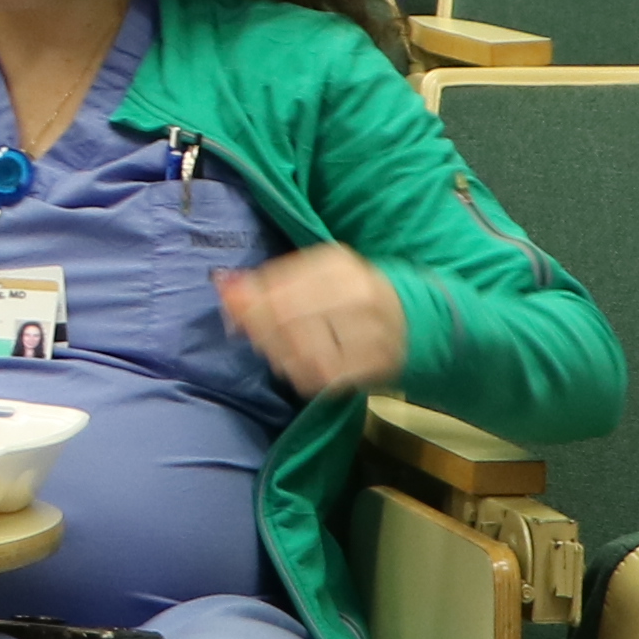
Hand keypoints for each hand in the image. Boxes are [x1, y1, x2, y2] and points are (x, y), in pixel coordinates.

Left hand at [215, 247, 410, 402]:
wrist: (415, 319)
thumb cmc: (354, 294)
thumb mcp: (317, 275)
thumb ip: (271, 281)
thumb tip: (223, 287)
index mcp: (338, 264)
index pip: (279, 283)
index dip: (248, 301)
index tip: (232, 311)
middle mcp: (357, 292)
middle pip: (286, 316)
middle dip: (259, 330)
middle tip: (253, 336)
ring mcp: (368, 330)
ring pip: (302, 348)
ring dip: (278, 354)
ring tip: (278, 352)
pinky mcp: (374, 363)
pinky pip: (323, 374)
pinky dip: (301, 374)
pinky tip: (299, 368)